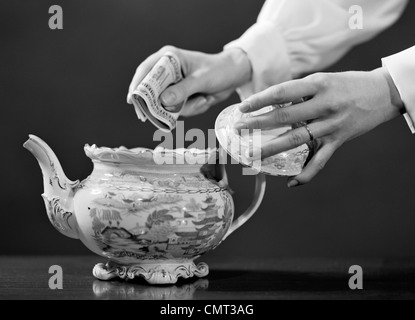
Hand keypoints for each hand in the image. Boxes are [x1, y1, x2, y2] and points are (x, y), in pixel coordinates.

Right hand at [127, 46, 251, 116]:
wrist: (234, 76)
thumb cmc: (218, 70)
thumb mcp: (201, 80)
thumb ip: (182, 90)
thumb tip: (163, 101)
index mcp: (169, 58)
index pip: (145, 70)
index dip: (137, 86)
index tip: (133, 100)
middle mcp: (167, 71)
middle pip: (151, 91)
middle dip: (160, 105)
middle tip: (168, 114)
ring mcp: (173, 85)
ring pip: (166, 105)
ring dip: (185, 108)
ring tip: (203, 99)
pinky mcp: (180, 96)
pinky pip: (177, 110)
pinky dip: (191, 109)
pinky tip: (204, 100)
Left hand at [234, 68, 404, 186]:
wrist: (384, 92)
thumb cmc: (348, 84)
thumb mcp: (323, 80)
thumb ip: (300, 92)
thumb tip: (270, 102)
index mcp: (318, 84)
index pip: (282, 92)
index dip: (260, 100)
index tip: (242, 107)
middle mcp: (324, 104)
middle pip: (285, 117)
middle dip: (257, 124)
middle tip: (238, 129)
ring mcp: (332, 124)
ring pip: (297, 140)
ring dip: (271, 149)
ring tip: (252, 155)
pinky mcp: (339, 140)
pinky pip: (320, 161)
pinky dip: (306, 174)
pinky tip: (290, 183)